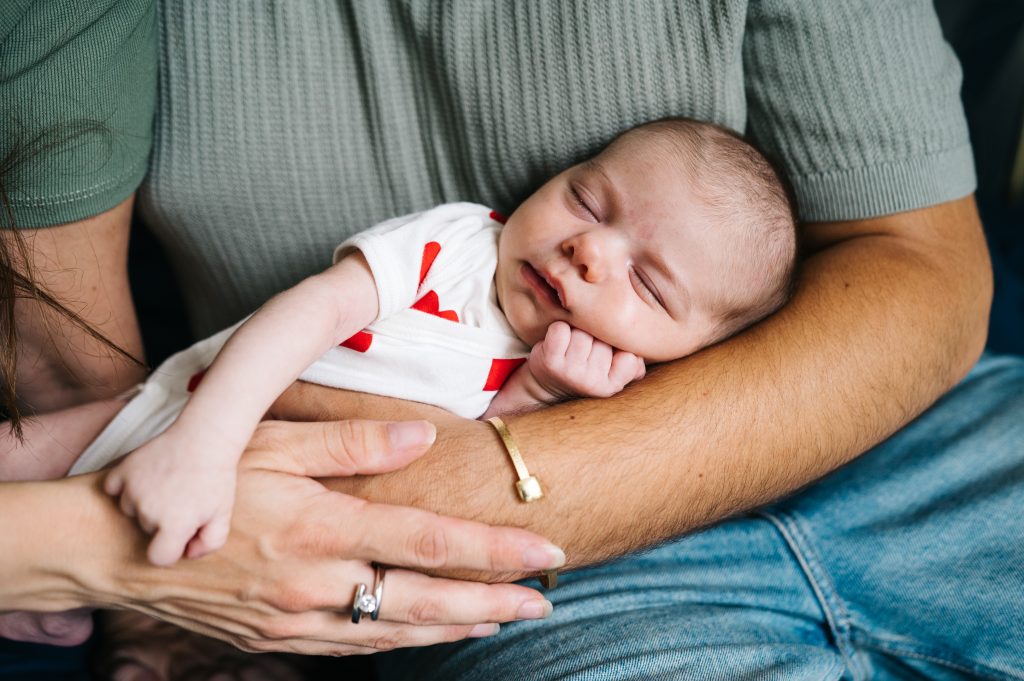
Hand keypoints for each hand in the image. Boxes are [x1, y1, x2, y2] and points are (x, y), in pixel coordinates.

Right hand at [79, 418, 562, 654]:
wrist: (116, 553)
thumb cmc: (196, 485)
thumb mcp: (269, 443)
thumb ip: (351, 442)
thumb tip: (422, 436)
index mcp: (320, 528)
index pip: (429, 542)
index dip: (494, 550)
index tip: (545, 551)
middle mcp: (315, 584)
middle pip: (425, 601)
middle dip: (492, 604)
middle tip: (542, 602)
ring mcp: (296, 622)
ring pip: (396, 632)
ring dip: (455, 627)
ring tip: (504, 620)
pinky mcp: (278, 641)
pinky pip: (357, 647)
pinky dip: (404, 641)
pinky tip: (431, 633)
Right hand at [103, 429, 237, 565]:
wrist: (205, 437)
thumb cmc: (216, 477)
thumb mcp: (223, 513)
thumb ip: (210, 542)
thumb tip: (187, 553)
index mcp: (175, 524)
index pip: (159, 557)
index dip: (171, 549)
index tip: (181, 534)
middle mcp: (149, 510)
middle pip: (147, 530)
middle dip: (162, 521)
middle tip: (182, 498)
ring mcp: (134, 489)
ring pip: (129, 510)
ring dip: (144, 503)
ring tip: (168, 485)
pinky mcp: (123, 470)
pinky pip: (112, 488)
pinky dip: (123, 486)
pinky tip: (144, 479)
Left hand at [527, 321, 645, 400]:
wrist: (546, 384)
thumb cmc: (584, 370)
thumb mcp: (612, 372)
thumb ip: (633, 362)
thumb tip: (647, 347)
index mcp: (612, 385)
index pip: (628, 353)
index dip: (617, 344)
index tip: (606, 349)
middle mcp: (592, 383)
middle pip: (604, 338)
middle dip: (595, 335)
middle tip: (585, 345)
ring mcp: (571, 373)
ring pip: (583, 332)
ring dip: (576, 331)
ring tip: (571, 343)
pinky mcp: (550, 362)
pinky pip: (561, 329)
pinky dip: (558, 329)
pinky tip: (557, 340)